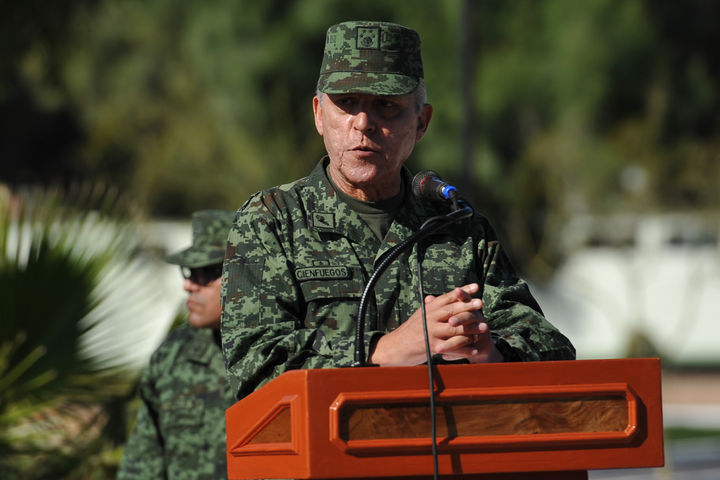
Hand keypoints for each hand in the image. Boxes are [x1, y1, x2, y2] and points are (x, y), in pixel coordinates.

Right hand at [368, 283, 503, 365]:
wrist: (395, 348)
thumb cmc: (408, 332)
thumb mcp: (418, 316)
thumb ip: (428, 308)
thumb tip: (432, 297)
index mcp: (429, 309)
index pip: (448, 297)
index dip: (462, 291)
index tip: (476, 287)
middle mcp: (430, 318)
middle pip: (452, 310)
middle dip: (468, 306)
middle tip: (480, 303)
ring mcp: (432, 332)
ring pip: (455, 328)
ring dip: (471, 328)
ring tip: (485, 327)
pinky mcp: (433, 346)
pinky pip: (453, 347)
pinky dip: (465, 348)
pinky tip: (475, 348)